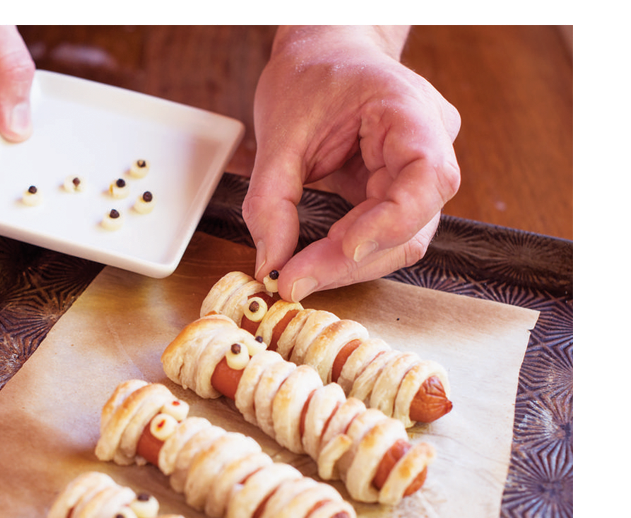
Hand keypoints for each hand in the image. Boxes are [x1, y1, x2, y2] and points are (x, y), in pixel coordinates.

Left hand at [243, 26, 460, 301]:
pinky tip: (315, 260)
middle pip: (413, 223)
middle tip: (295, 280)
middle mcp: (430, 143)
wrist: (324, 55)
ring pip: (401, 239)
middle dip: (352, 259)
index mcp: (410, 111)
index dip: (391, 221)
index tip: (344, 247)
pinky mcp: (399, 190)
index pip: (427, 177)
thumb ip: (271, 200)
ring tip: (298, 273)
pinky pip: (384, 233)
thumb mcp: (278, 132)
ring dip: (349, 265)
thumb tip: (271, 262)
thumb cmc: (310, 76)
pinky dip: (348, 253)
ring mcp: (420, 171)